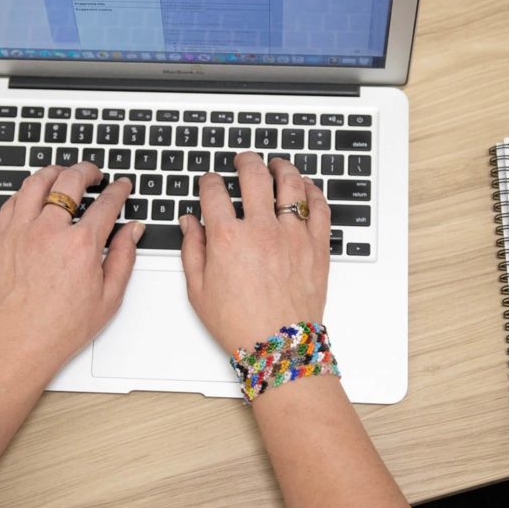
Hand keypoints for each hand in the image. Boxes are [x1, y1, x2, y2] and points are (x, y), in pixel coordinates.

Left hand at [0, 163, 142, 366]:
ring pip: (35, 183)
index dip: (118, 190)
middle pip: (70, 181)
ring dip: (54, 173)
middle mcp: (49, 231)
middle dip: (86, 171)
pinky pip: (11, 202)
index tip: (121, 186)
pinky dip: (26, 192)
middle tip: (93, 173)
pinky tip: (33, 195)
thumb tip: (132, 230)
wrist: (18, 343)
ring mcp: (20, 232)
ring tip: (63, 174)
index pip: (106, 203)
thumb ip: (124, 257)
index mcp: (81, 245)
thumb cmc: (61, 327)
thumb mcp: (109, 297)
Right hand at [179, 152, 330, 352]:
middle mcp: (261, 230)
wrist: (279, 347)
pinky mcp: (316, 245)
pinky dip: (312, 191)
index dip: (208, 181)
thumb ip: (192, 249)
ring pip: (290, 184)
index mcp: (227, 239)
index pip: (214, 192)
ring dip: (281, 168)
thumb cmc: (239, 323)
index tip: (209, 181)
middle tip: (243, 160)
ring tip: (276, 165)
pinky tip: (305, 187)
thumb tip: (189, 223)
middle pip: (253, 175)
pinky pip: (319, 207)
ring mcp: (292, 235)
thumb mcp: (198, 290)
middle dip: (245, 161)